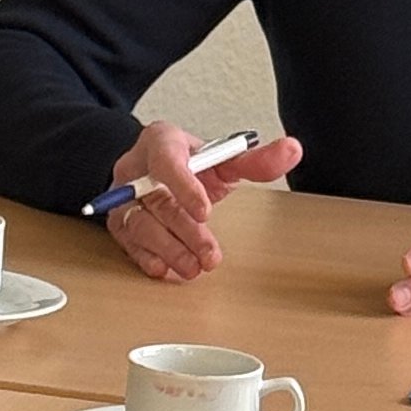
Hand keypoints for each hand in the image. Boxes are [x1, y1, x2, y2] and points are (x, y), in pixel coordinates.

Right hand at [101, 122, 302, 281]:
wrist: (154, 171)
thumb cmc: (190, 165)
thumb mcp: (223, 159)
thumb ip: (256, 160)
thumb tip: (292, 150)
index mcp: (161, 141)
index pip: (167, 160)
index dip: (184, 187)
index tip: (205, 212)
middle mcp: (135, 167)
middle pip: (156, 200)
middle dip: (186, 232)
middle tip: (210, 256)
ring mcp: (123, 197)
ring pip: (139, 225)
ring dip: (169, 250)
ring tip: (194, 267)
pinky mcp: (117, 223)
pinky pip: (128, 244)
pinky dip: (149, 259)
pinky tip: (168, 269)